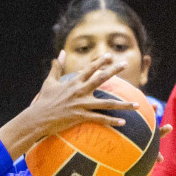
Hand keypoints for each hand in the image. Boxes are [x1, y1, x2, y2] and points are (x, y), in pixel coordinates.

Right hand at [0, 52, 131, 156]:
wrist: (37, 118)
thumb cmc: (43, 100)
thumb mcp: (49, 82)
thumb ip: (56, 67)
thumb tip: (59, 53)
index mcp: (73, 82)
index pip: (90, 68)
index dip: (100, 61)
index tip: (110, 55)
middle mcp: (80, 91)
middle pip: (101, 78)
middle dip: (114, 70)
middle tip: (125, 63)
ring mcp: (82, 104)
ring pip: (107, 103)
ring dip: (124, 104)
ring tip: (137, 104)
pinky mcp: (81, 116)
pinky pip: (100, 119)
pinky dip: (112, 121)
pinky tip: (124, 122)